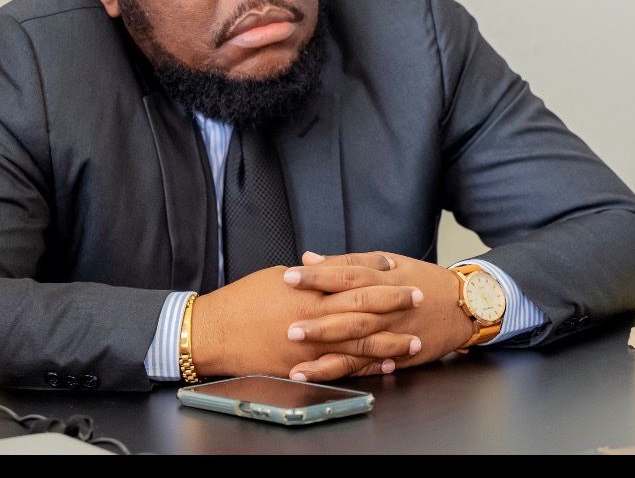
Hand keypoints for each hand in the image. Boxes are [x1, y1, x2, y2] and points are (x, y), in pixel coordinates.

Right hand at [191, 257, 422, 378]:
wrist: (215, 332)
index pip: (350, 277)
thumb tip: (331, 266)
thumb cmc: (243, 300)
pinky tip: (385, 363)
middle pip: (363, 308)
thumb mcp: (278, 277)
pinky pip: (343, 367)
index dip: (375, 272)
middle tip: (419, 298)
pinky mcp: (304, 366)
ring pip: (360, 342)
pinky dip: (366, 365)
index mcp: (308, 289)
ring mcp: (312, 344)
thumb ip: (310, 275)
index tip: (397, 269)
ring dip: (390, 340)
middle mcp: (314, 316)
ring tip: (414, 339)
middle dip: (394, 303)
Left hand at [283, 251, 475, 381]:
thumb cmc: (422, 280)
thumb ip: (348, 262)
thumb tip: (308, 258)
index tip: (289, 277)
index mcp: (384, 278)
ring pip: (356, 343)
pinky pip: (364, 365)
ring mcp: (391, 334)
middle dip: (319, 318)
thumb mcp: (390, 262)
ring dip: (325, 352)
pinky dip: (340, 370)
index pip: (347, 274)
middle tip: (287, 324)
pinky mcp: (394, 355)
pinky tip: (316, 374)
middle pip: (350, 311)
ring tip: (295, 359)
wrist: (464, 306)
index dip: (319, 276)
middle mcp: (386, 307)